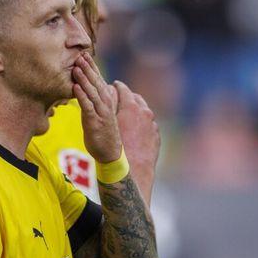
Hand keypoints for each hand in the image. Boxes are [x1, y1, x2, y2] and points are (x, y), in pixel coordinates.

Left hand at [72, 52, 121, 162]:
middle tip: (80, 55)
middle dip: (88, 68)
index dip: (92, 67)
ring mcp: (101, 112)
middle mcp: (105, 103)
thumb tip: (85, 89)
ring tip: (76, 67)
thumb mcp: (98, 112)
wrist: (110, 152)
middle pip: (96, 82)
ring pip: (92, 92)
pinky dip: (81, 96)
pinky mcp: (94, 121)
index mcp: (105, 100)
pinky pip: (87, 106)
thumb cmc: (102, 132)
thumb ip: (93, 100)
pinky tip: (75, 87)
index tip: (84, 54)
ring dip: (84, 79)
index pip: (98, 79)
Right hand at [114, 81, 159, 203]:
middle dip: (127, 97)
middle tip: (119, 98)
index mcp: (131, 107)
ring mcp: (152, 125)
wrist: (131, 171)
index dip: (116, 87)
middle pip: (135, 98)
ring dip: (136, 110)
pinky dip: (143, 124)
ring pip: (144, 111)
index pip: (123, 89)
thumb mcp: (105, 125)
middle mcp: (145, 113)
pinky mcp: (156, 136)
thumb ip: (105, 107)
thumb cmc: (114, 149)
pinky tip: (136, 130)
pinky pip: (150, 125)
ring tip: (128, 114)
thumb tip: (101, 96)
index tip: (113, 85)